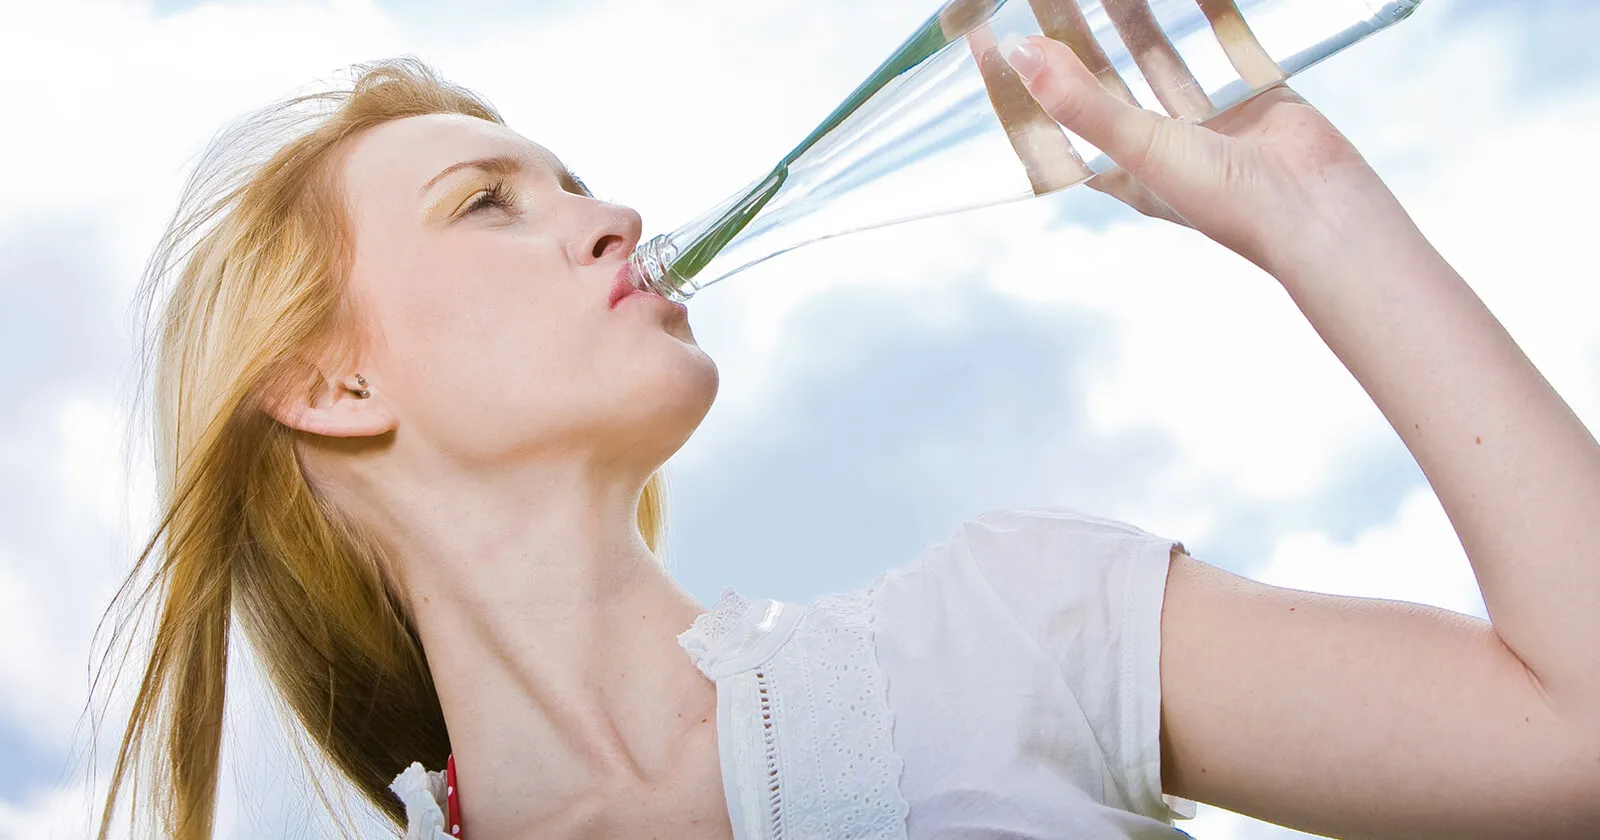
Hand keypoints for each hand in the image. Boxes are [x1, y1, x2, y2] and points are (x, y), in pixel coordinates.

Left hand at [1005, 34, 1405, 276]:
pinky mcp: (1252, 95)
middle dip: (1072, 36)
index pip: (1053, 120)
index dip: (1020, 83)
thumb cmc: (1226, 200)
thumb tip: (1021, 54)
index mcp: (1120, 172)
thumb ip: (1082, 100)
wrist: (1320, 210)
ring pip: (1157, 55)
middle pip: (1101, 79)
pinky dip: (1204, 9)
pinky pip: (1221, 40)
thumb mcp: (1141, 148)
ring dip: (1130, 16)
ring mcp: (1206, 119)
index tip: (989, 38)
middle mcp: (1157, 146)